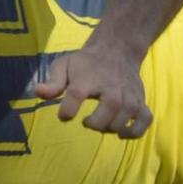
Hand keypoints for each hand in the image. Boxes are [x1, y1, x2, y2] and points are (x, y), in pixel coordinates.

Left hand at [32, 41, 150, 137]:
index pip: (76, 94)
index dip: (67, 110)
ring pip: (125, 119)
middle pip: (108, 111)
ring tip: (102, 123)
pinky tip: (122, 132)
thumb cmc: (86, 64)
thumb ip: (53, 81)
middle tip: (88, 121)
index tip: (65, 116)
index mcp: (88, 78)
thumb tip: (38, 92)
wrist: (117, 50)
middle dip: (96, 123)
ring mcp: (129, 94)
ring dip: (111, 128)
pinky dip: (135, 131)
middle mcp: (111, 86)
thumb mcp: (64, 65)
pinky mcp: (141, 101)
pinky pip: (145, 121)